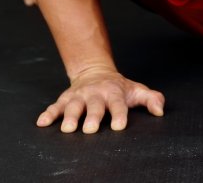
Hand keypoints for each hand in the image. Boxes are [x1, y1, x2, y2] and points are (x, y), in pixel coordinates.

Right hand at [36, 66, 164, 133]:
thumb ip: (151, 99)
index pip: (118, 104)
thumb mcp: (137, 90)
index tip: (119, 126)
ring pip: (73, 106)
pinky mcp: (65, 99)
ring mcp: (79, 96)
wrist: (95, 73)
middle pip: (94, 106)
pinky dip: (48, 113)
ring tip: (67, 128)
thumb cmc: (119, 87)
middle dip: (92, 117)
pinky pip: (55, 106)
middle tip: (90, 129)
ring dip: (69, 116)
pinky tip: (42, 122)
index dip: (119, 115)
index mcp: (114, 93)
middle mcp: (96, 94)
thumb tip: (160, 111)